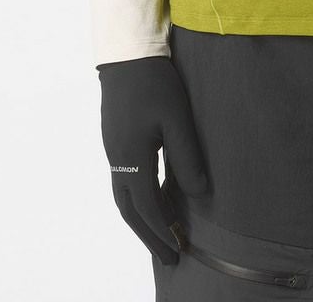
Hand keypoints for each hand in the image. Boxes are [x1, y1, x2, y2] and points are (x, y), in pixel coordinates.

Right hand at [98, 55, 209, 264]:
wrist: (126, 55)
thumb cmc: (154, 83)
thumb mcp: (177, 119)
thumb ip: (187, 157)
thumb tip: (200, 193)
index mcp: (132, 159)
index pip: (149, 207)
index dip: (164, 231)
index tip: (179, 251)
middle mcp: (117, 160)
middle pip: (130, 211)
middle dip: (149, 236)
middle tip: (168, 257)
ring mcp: (113, 150)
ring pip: (124, 197)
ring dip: (141, 220)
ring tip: (161, 234)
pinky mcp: (115, 140)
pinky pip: (123, 181)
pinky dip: (137, 200)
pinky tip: (153, 197)